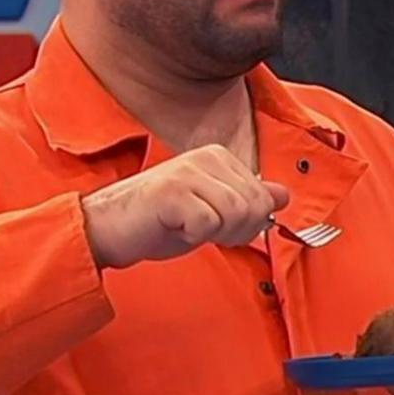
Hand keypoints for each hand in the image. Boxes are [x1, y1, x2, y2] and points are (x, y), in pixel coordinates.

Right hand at [81, 144, 289, 269]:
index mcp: (218, 158)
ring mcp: (188, 172)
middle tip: (201, 230)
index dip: (247, 224)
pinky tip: (174, 228)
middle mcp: (205, 158)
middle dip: (235, 231)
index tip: (217, 226)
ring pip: (235, 213)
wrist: (109, 229)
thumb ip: (247, 199)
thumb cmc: (158, 222)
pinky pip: (208, 224)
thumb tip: (283, 195)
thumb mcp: (213, 210)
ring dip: (214, 233)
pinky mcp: (171, 192)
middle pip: (254, 205)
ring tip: (188, 227)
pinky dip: (193, 236)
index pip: (263, 197)